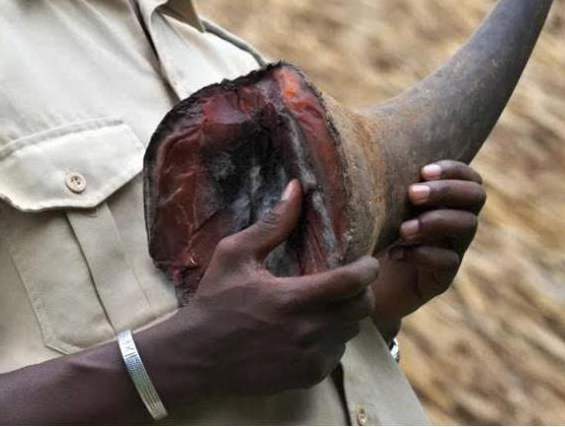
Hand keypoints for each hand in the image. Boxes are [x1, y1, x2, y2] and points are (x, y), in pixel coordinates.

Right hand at [154, 179, 378, 398]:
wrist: (196, 358)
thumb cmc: (214, 302)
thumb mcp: (234, 255)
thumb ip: (272, 224)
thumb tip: (296, 188)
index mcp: (293, 298)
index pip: (352, 282)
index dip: (368, 268)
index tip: (367, 261)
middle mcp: (308, 331)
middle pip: (362, 308)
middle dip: (362, 291)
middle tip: (347, 280)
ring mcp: (310, 358)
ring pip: (352, 332)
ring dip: (346, 315)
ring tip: (326, 304)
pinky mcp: (308, 376)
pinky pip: (337, 354)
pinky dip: (332, 340)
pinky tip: (310, 330)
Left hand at [370, 160, 485, 337]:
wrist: (363, 280)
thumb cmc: (368, 232)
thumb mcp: (377, 203)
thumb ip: (384, 179)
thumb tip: (369, 148)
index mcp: (444, 199)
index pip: (469, 177)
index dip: (453, 170)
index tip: (423, 171)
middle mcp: (455, 221)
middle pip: (476, 196)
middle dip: (446, 191)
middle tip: (412, 195)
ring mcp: (452, 249)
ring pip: (467, 226)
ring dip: (435, 221)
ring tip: (403, 229)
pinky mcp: (442, 277)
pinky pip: (448, 262)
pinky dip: (422, 254)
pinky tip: (395, 253)